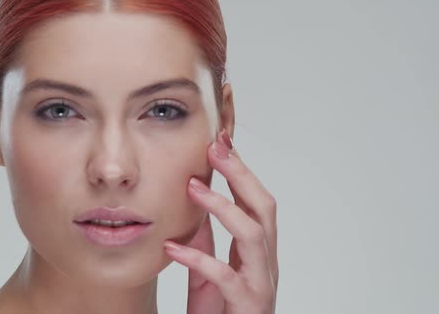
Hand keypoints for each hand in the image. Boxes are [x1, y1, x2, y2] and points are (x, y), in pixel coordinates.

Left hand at [164, 130, 277, 313]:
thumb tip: (192, 205)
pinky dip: (199, 259)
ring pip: (254, 235)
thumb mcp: (207, 271)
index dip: (241, 169)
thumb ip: (205, 240)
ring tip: (193, 188)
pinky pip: (226, 277)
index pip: (256, 200)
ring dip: (223, 206)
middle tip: (215, 149)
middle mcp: (265, 262)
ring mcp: (260, 283)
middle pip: (264, 207)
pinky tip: (173, 248)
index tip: (221, 140)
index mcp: (256, 250)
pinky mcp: (247, 305)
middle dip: (241, 174)